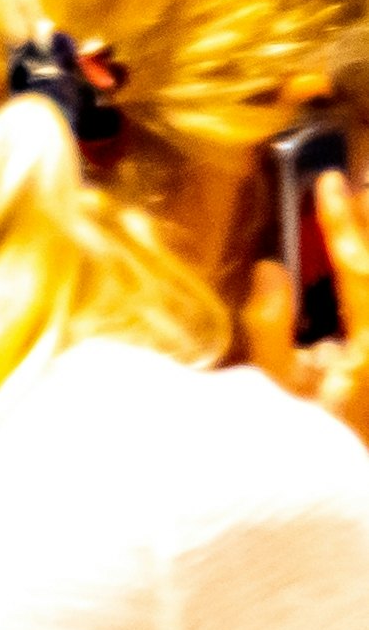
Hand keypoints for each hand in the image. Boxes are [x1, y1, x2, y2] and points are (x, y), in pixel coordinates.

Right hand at [246, 166, 368, 437]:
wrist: (367, 449)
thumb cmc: (325, 419)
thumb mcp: (285, 383)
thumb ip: (269, 328)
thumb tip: (270, 269)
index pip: (359, 267)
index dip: (341, 221)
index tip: (330, 182)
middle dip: (367, 218)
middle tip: (354, 181)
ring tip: (363, 202)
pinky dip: (363, 262)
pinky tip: (357, 245)